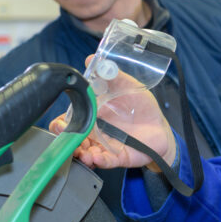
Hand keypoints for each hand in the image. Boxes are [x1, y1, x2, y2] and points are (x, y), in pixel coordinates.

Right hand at [50, 55, 174, 169]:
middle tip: (68, 140)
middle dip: (66, 142)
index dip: (60, 124)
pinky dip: (99, 161)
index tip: (60, 124)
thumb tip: (91, 59)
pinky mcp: (117, 157)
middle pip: (72, 140)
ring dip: (81, 154)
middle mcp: (94, 132)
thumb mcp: (128, 86)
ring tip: (84, 153)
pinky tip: (96, 157)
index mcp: (92, 114)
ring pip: (85, 153)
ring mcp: (104, 145)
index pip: (67, 121)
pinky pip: (105, 162)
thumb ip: (111, 75)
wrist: (160, 126)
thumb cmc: (141, 106)